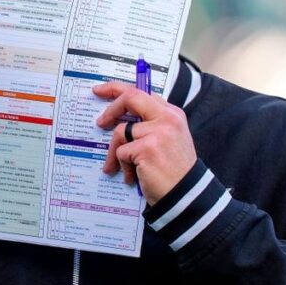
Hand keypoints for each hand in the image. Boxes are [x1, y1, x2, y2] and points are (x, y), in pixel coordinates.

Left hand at [94, 82, 196, 205]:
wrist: (186, 195)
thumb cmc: (173, 170)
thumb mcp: (168, 139)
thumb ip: (150, 124)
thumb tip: (119, 118)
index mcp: (172, 113)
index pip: (141, 92)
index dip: (117, 89)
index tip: (101, 90)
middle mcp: (167, 118)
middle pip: (130, 98)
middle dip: (110, 109)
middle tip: (100, 122)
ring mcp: (158, 132)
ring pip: (121, 132)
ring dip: (116, 152)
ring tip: (120, 167)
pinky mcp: (147, 148)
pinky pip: (121, 152)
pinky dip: (122, 166)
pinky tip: (132, 177)